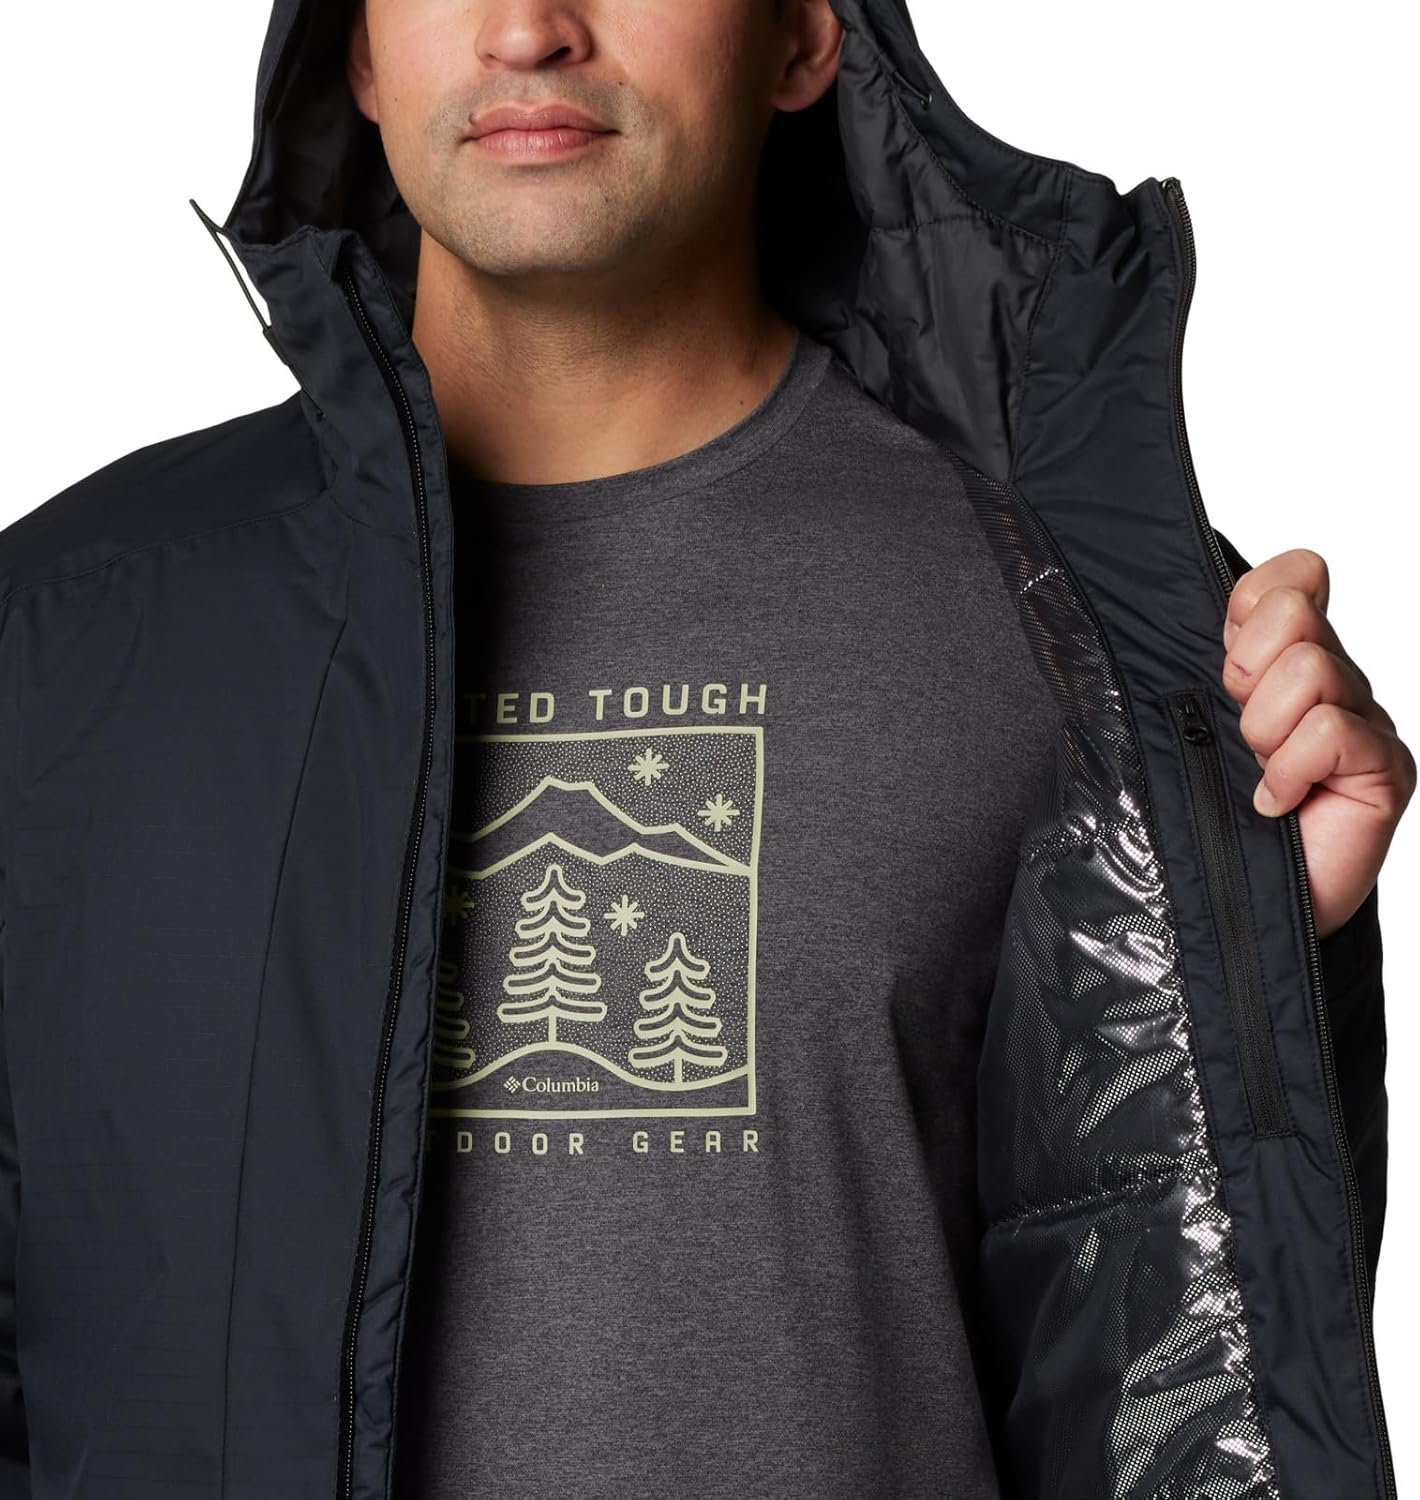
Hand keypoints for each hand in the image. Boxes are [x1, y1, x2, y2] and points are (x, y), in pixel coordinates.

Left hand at [1221, 548, 1414, 938]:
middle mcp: (1331, 682)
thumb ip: (1182, 673)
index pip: (1291, 577)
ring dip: (1263, 730)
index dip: (1249, 607)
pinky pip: (1329, 731)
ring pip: (1310, 668)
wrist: (1242, 902)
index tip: (1226, 666)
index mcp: (1283, 662)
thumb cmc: (1207, 816)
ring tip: (1258, 774)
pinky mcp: (1384, 766)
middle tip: (1239, 731)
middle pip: (1294, 610)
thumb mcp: (1182, 729)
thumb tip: (1149, 616)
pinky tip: (1276, 803)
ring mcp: (1363, 722)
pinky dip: (1289, 772)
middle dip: (1246, 670)